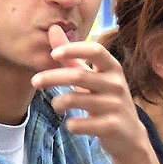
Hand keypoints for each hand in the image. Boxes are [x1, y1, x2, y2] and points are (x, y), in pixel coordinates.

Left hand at [34, 27, 142, 159]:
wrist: (128, 135)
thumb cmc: (105, 99)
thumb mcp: (92, 76)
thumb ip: (72, 56)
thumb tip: (53, 28)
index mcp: (113, 68)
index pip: (95, 50)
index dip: (74, 50)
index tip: (53, 54)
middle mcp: (116, 84)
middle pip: (78, 76)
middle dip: (52, 77)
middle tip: (34, 81)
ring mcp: (115, 106)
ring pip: (76, 100)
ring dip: (58, 102)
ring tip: (56, 105)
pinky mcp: (112, 127)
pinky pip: (81, 124)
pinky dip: (70, 124)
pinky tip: (71, 124)